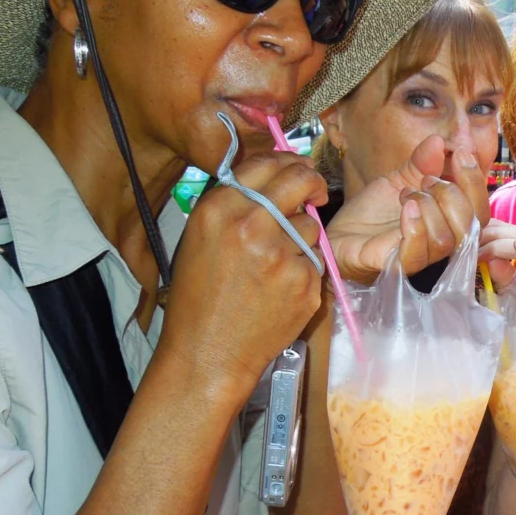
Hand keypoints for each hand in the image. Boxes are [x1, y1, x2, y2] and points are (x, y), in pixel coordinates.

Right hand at [159, 151, 326, 400]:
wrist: (208, 352)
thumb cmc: (199, 300)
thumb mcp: (199, 239)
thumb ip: (233, 205)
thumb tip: (271, 179)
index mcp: (220, 208)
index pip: (267, 163)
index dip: (289, 162)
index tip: (299, 170)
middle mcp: (251, 223)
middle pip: (300, 179)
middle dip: (313, 182)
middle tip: (316, 192)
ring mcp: (280, 252)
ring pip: (312, 225)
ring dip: (304, 237)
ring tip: (277, 265)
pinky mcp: (303, 280)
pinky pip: (315, 261)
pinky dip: (304, 272)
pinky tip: (280, 290)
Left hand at [327, 136, 485, 283]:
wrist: (340, 235)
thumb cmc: (374, 213)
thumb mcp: (400, 178)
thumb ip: (421, 162)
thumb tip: (439, 142)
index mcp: (448, 221)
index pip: (479, 209)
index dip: (475, 180)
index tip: (460, 153)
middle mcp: (439, 241)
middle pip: (471, 226)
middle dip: (452, 193)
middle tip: (425, 180)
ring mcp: (420, 255)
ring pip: (446, 239)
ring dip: (430, 207)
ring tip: (406, 194)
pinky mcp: (395, 265)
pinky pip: (417, 254)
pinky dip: (416, 227)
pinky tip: (406, 207)